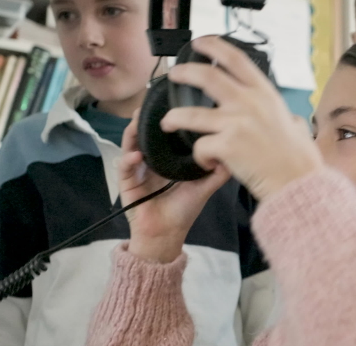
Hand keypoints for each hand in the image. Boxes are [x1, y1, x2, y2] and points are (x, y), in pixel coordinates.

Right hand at [120, 111, 231, 262]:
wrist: (166, 234)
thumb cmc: (183, 210)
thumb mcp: (204, 187)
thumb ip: (217, 172)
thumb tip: (232, 151)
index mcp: (168, 159)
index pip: (166, 134)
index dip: (168, 119)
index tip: (174, 102)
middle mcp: (152, 160)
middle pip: (146, 133)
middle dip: (146, 119)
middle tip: (150, 104)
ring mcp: (136, 169)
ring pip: (131, 144)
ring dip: (133, 132)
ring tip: (138, 120)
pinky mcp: (126, 182)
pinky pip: (123, 167)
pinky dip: (128, 160)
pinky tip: (135, 155)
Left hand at [160, 35, 322, 200]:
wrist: (298, 183)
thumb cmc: (300, 161)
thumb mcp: (297, 127)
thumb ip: (286, 119)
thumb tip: (290, 120)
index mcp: (266, 95)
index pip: (236, 59)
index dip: (214, 47)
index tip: (200, 43)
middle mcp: (249, 103)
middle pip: (207, 76)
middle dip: (185, 72)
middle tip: (174, 74)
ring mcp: (236, 123)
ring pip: (191, 114)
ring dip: (175, 117)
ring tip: (168, 122)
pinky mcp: (227, 145)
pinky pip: (200, 147)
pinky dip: (200, 156)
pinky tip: (208, 163)